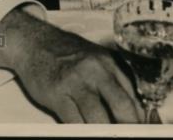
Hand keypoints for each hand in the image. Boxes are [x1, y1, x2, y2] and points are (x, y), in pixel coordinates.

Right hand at [0, 8, 141, 122]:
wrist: (32, 42)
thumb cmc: (65, 53)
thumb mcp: (95, 59)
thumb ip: (115, 81)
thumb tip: (135, 112)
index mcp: (108, 63)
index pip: (133, 96)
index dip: (139, 119)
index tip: (140, 130)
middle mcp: (94, 70)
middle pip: (122, 107)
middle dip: (127, 128)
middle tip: (126, 135)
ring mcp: (74, 82)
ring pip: (98, 120)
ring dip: (103, 132)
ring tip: (104, 134)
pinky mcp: (56, 94)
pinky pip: (74, 122)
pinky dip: (82, 131)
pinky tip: (84, 130)